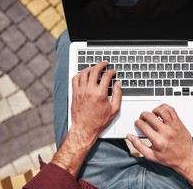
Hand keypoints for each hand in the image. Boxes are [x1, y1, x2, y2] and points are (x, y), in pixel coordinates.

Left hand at [52, 61, 121, 177]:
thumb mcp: (114, 109)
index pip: (106, 76)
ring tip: (94, 68)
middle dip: (101, 65)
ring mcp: (80, 91)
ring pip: (83, 73)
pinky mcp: (74, 93)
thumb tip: (117, 84)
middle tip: (104, 64)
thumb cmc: (98, 121)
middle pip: (94, 70)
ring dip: (90, 68)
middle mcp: (89, 90)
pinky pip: (75, 79)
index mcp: (100, 94)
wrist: (84, 129)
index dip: (111, 72)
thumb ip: (117, 95)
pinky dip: (79, 74)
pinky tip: (83, 75)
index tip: (113, 72)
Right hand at [127, 104, 192, 170]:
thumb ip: (139, 145)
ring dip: (154, 110)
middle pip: (150, 116)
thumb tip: (130, 137)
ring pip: (162, 110)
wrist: (186, 158)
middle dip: (143, 115)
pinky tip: (162, 111)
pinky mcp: (179, 123)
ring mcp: (173, 126)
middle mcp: (166, 132)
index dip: (138, 122)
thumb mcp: (151, 156)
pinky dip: (165, 107)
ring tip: (152, 114)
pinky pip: (172, 110)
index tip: (138, 123)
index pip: (143, 126)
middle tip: (143, 117)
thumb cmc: (170, 158)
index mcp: (158, 141)